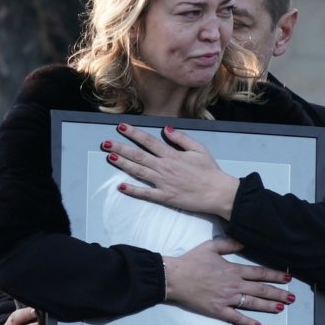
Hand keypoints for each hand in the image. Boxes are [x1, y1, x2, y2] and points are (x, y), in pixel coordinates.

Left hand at [102, 123, 239, 219]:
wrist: (218, 193)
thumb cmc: (210, 172)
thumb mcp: (199, 149)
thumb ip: (181, 138)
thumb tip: (166, 129)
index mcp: (172, 155)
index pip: (148, 141)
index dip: (133, 133)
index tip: (122, 127)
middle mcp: (165, 167)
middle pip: (138, 155)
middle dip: (120, 147)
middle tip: (106, 142)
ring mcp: (163, 182)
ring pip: (138, 171)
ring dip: (122, 164)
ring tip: (110, 156)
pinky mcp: (165, 196)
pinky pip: (145, 193)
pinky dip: (133, 190)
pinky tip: (121, 186)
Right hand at [163, 238, 294, 324]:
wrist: (175, 277)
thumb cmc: (191, 261)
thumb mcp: (211, 247)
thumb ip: (229, 244)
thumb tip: (244, 242)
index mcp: (233, 270)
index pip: (259, 273)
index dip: (275, 275)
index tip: (287, 278)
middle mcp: (234, 285)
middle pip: (261, 290)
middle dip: (279, 293)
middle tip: (292, 298)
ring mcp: (227, 299)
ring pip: (253, 303)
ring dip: (269, 306)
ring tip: (282, 308)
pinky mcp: (218, 310)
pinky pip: (236, 317)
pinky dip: (248, 322)